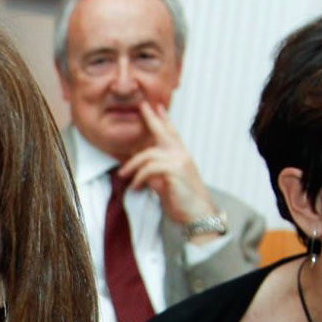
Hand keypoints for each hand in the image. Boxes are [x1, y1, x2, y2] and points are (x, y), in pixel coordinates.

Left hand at [119, 102, 219, 233]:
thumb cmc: (182, 201)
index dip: (164, 120)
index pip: (172, 133)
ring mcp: (180, 162)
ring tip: (123, 176)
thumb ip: (156, 173)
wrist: (198, 214)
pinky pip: (150, 169)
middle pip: (164, 132)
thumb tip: (141, 169)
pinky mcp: (175, 172)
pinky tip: (135, 187)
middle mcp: (182, 155)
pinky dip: (139, 177)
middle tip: (142, 106)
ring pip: (149, 154)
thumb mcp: (166, 183)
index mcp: (181, 156)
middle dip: (152, 118)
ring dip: (132, 165)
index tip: (157, 107)